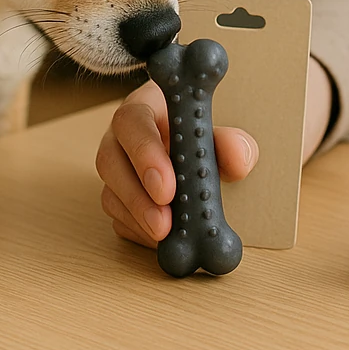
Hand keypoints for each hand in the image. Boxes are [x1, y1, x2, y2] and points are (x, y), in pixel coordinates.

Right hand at [95, 79, 257, 246]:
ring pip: (110, 194)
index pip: (131, 121)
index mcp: (144, 109)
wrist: (194, 152)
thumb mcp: (219, 132)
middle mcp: (121, 138)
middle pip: (110, 160)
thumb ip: (231, 142)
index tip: (166, 187)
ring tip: (165, 235)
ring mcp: (116, 170)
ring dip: (138, 219)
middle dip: (137, 196)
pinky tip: (161, 240)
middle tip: (164, 222)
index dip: (144, 153)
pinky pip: (118, 219)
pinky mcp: (117, 199)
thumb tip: (238, 159)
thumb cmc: (201, 136)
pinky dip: (138, 233)